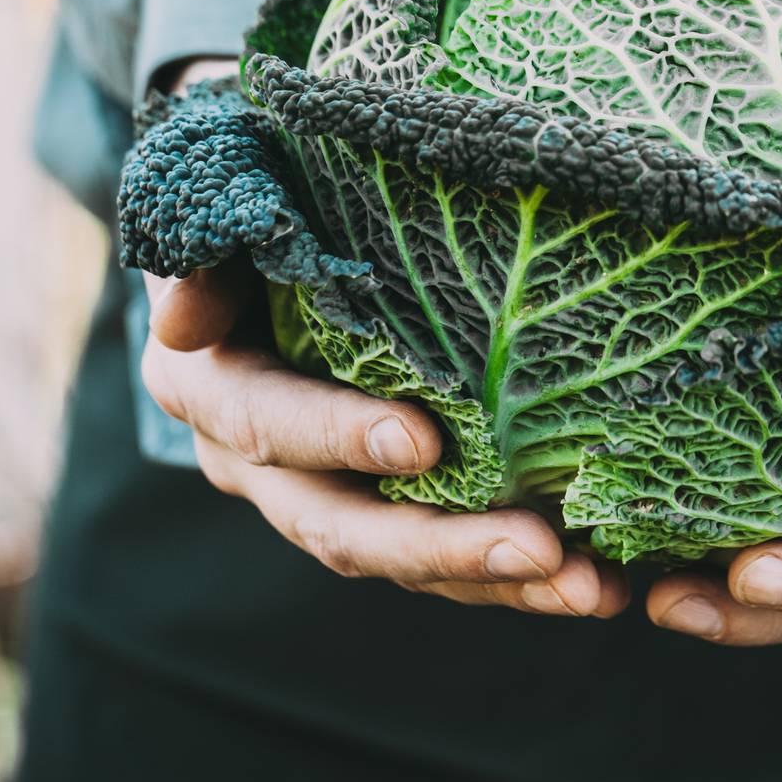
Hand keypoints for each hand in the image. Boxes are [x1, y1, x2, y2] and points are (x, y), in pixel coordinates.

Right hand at [138, 60, 627, 618]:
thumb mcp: (219, 193)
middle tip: (540, 549)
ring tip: (592, 589)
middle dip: (442, 546)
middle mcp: (256, 464)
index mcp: (208, 386)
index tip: (423, 440)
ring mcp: (321, 494)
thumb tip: (181, 318)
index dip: (337, 436)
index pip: (266, 423)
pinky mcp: (382, 506)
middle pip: (342, 528)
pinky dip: (514, 575)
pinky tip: (600, 581)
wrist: (264, 235)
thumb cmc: (255, 194)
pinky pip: (443, 558)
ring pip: (404, 561)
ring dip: (497, 579)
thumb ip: (206, 248)